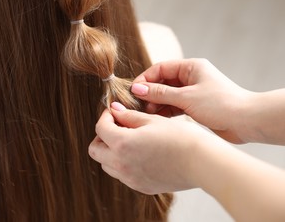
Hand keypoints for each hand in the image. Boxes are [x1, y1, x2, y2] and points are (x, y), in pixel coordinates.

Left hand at [88, 103, 214, 194]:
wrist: (202, 162)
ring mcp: (130, 178)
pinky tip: (139, 153)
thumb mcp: (152, 120)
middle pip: (95, 150)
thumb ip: (128, 116)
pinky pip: (122, 175)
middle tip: (115, 127)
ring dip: (110, 151)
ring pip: (106, 165)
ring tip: (128, 140)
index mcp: (122, 144)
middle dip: (101, 136)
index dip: (105, 116)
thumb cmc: (181, 138)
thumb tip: (114, 110)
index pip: (100, 128)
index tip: (114, 112)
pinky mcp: (140, 186)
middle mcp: (121, 164)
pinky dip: (123, 163)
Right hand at [131, 58, 253, 142]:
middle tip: (139, 105)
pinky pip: (175, 106)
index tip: (133, 91)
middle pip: (163, 82)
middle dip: (150, 93)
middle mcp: (191, 77)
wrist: (247, 121)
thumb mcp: (186, 97)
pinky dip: (166, 111)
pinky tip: (158, 119)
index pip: (160, 68)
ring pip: (168, 95)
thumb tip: (137, 89)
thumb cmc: (220, 104)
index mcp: (191, 67)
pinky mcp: (196, 106)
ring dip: (157, 103)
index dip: (145, 79)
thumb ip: (160, 93)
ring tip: (147, 114)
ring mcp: (193, 92)